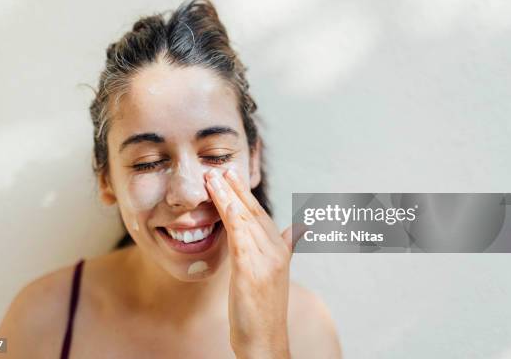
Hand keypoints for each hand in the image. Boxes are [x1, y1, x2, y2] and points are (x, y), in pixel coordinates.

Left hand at [205, 168, 304, 358]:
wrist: (265, 342)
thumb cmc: (264, 310)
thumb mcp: (275, 274)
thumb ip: (285, 246)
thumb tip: (297, 227)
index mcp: (280, 251)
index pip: (260, 214)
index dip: (245, 193)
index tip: (231, 174)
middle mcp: (276, 252)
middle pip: (253, 212)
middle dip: (235, 188)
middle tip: (220, 168)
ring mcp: (266, 262)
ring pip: (245, 221)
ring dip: (228, 197)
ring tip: (213, 178)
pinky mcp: (253, 274)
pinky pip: (242, 241)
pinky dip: (234, 221)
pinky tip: (226, 205)